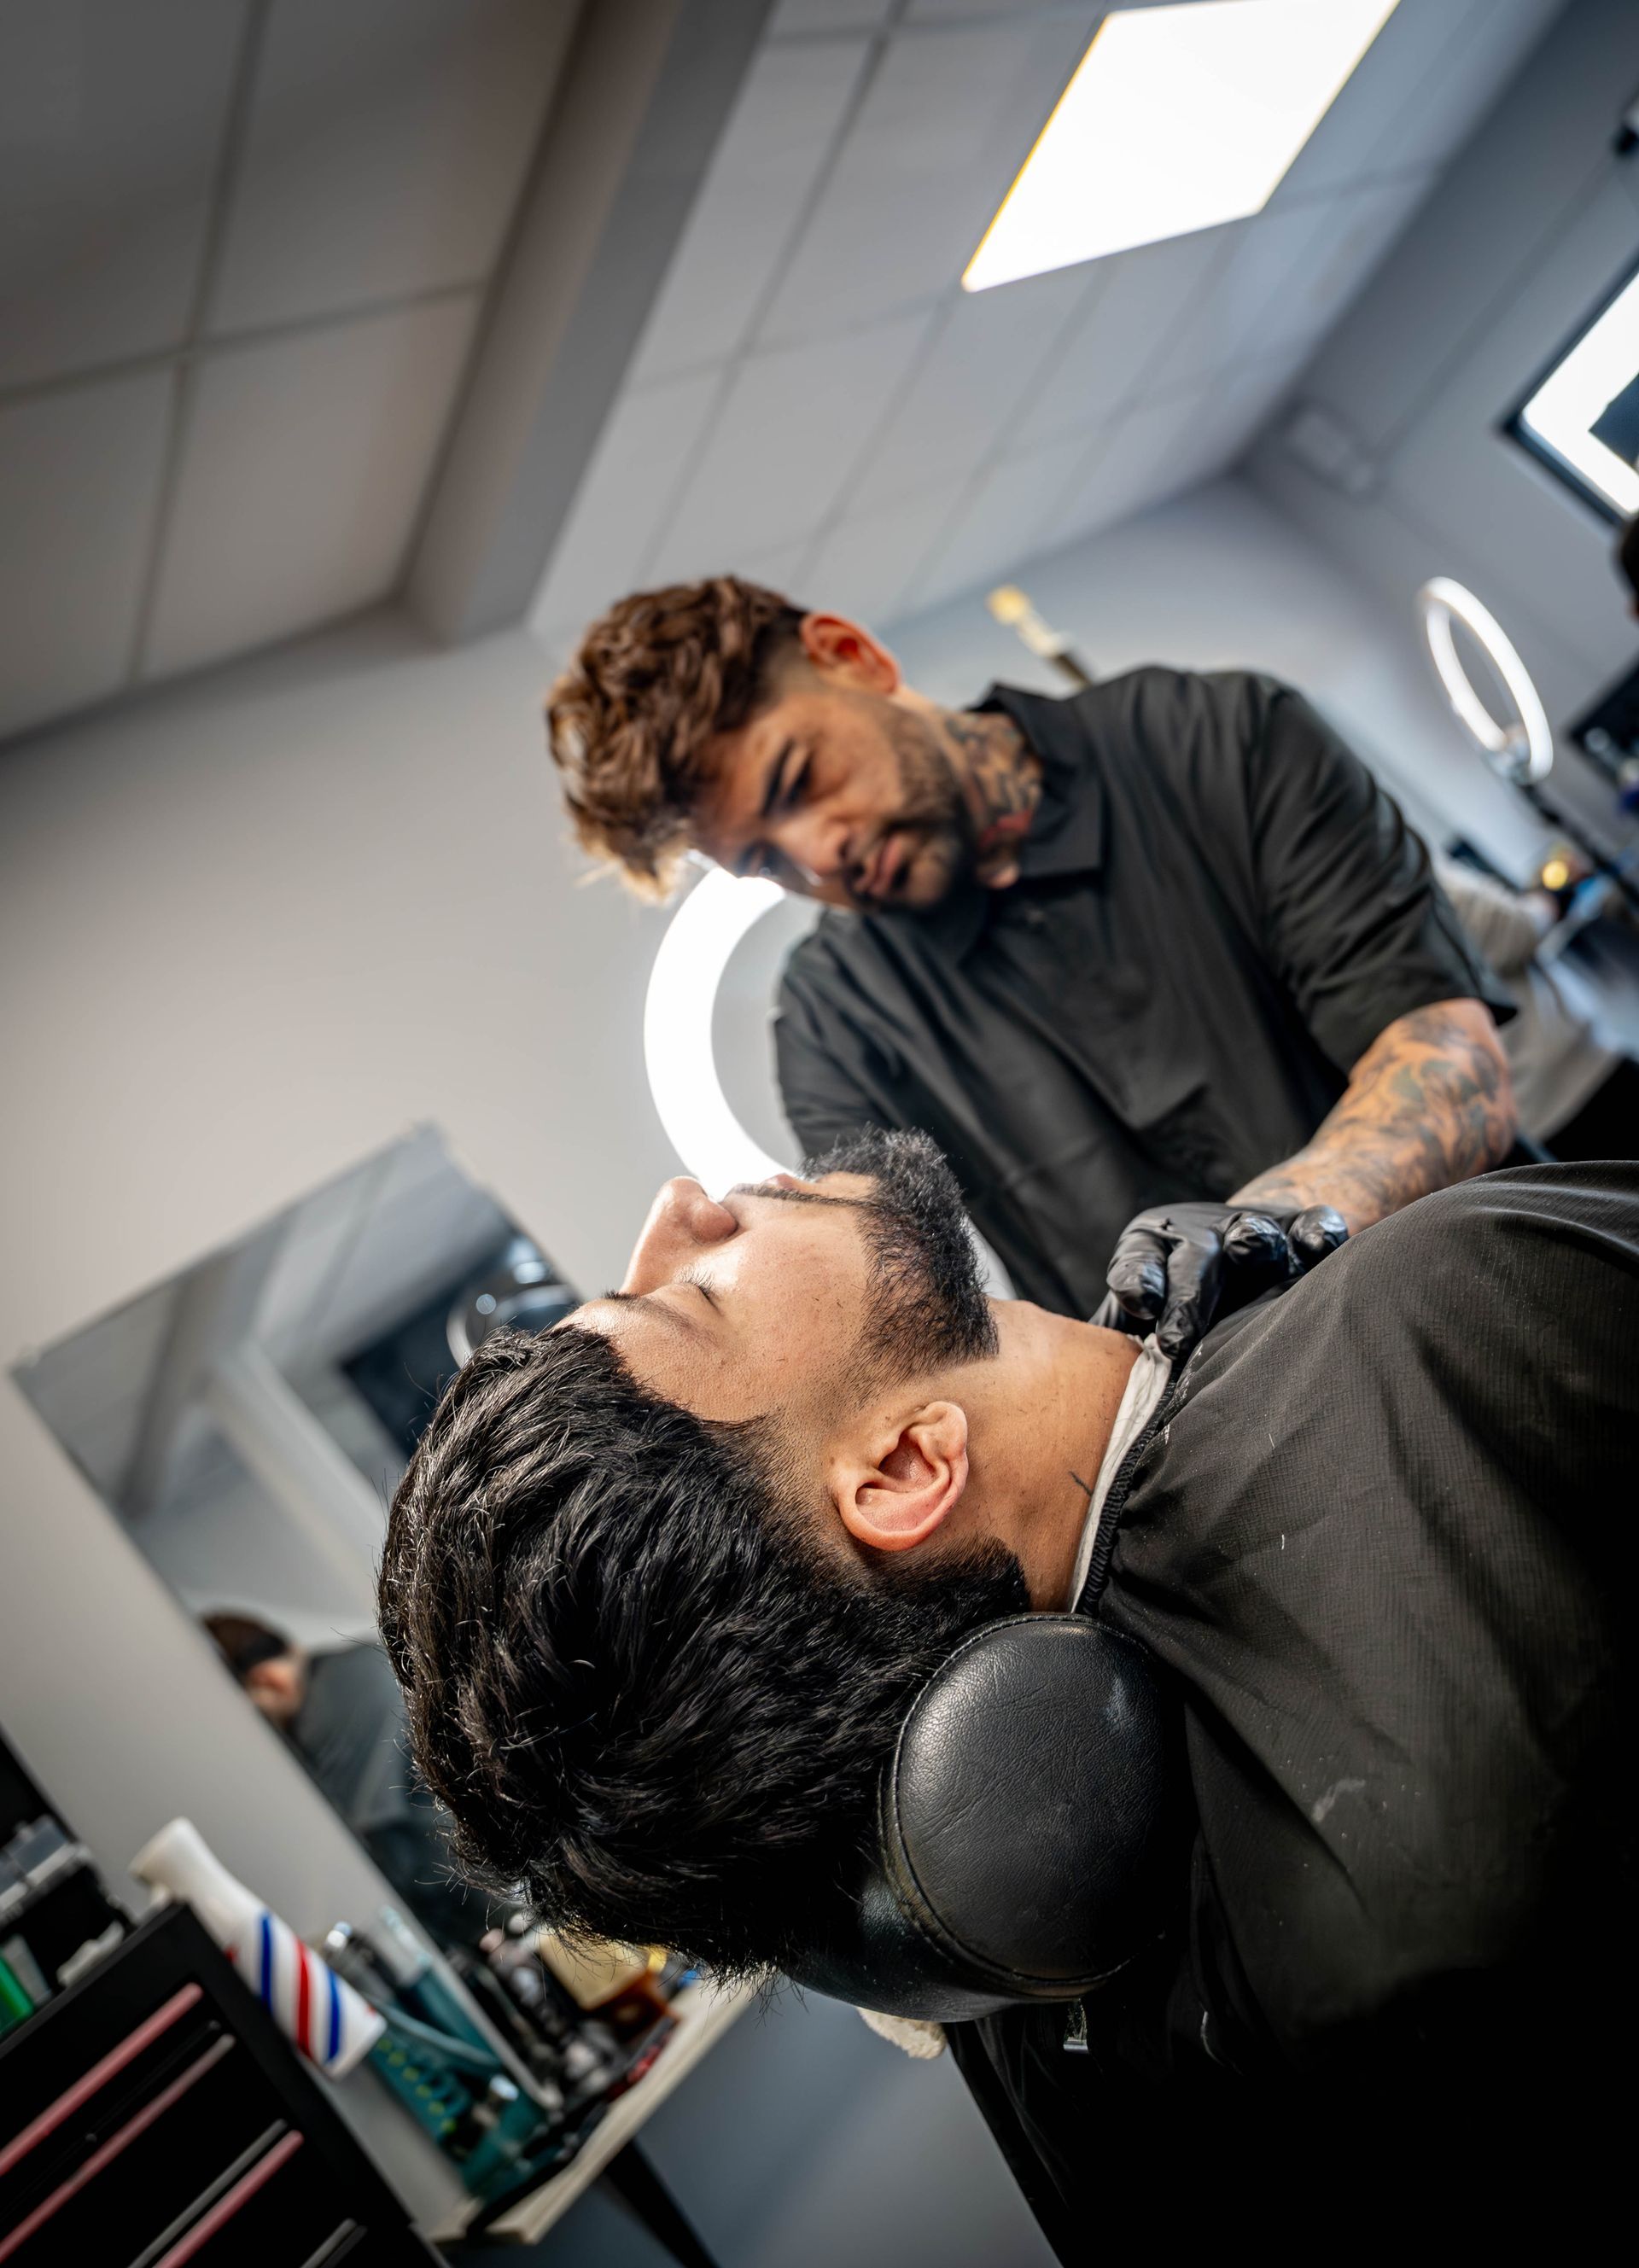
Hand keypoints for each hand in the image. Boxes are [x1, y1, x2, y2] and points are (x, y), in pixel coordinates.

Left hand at [1092, 1201, 1347, 1357]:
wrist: (1237, 1266)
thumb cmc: (1174, 1314)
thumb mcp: (1134, 1331)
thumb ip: (1114, 1360)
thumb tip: (1076, 1418)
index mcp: (1150, 1255)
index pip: (1136, 1267)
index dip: (1136, 1282)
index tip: (1138, 1304)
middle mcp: (1200, 1239)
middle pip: (1193, 1258)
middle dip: (1188, 1293)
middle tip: (1178, 1339)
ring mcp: (1253, 1232)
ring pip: (1252, 1233)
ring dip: (1251, 1239)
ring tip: (1250, 1248)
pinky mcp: (1300, 1233)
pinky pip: (1312, 1226)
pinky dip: (1316, 1233)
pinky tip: (1315, 1245)